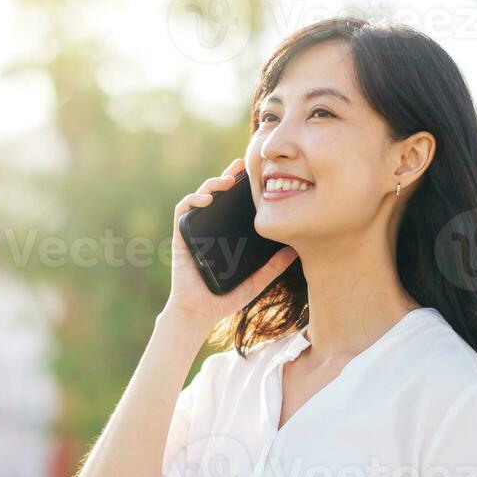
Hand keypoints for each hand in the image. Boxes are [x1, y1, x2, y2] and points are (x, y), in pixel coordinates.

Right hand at [164, 157, 297, 331]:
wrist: (199, 312)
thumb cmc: (225, 298)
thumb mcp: (256, 280)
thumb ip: (273, 267)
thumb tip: (295, 250)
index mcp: (225, 234)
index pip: (234, 204)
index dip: (243, 186)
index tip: (257, 173)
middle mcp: (209, 228)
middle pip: (218, 194)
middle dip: (229, 175)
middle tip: (242, 164)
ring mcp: (194, 230)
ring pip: (201, 196)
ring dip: (212, 183)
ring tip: (227, 180)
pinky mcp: (181, 236)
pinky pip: (183, 210)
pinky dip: (193, 200)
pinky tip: (207, 199)